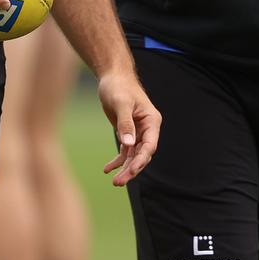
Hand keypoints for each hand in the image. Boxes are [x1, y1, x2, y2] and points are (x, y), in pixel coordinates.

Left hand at [98, 69, 160, 185]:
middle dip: (132, 169)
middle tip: (118, 182)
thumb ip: (125, 124)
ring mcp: (137, 131)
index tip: (131, 171)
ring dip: (125, 168)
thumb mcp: (121, 103)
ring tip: (114, 181)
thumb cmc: (118, 86)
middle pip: (142, 154)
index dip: (141, 160)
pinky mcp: (127, 132)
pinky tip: (107, 169)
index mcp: (151, 120)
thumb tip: (128, 144)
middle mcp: (147, 128)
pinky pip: (125, 151)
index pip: (150, 145)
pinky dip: (117, 160)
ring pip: (133, 155)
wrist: (112, 77)